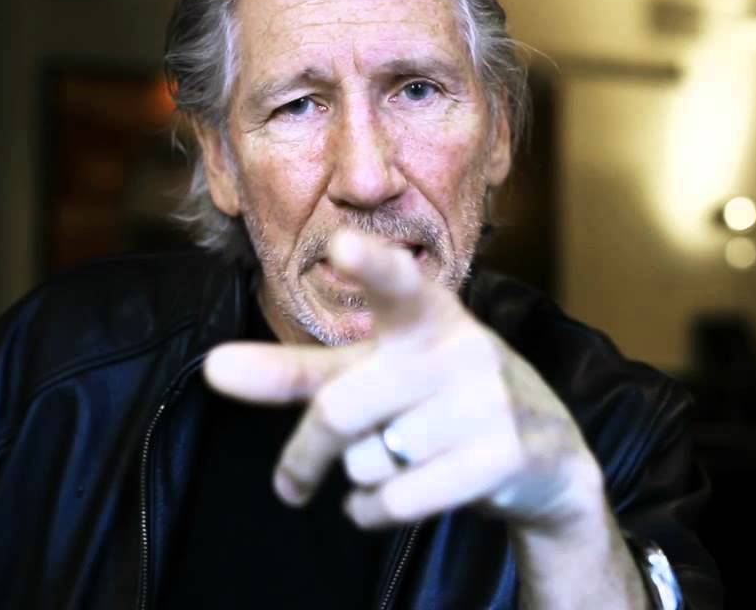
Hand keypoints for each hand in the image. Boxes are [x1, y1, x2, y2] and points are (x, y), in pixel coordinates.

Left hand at [203, 229, 605, 531]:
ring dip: (357, 480)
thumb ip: (294, 371)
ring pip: (366, 461)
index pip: (395, 280)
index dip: (369, 264)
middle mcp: (460, 346)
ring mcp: (487, 400)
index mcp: (426, 312)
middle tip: (288, 484)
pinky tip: (390, 500)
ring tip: (390, 464)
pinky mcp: (502, 454)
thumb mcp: (372, 372)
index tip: (341, 244)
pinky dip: (373, 512)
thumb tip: (212, 368)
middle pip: (339, 410)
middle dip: (303, 458)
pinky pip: (398, 499)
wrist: (543, 455)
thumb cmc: (436, 398)